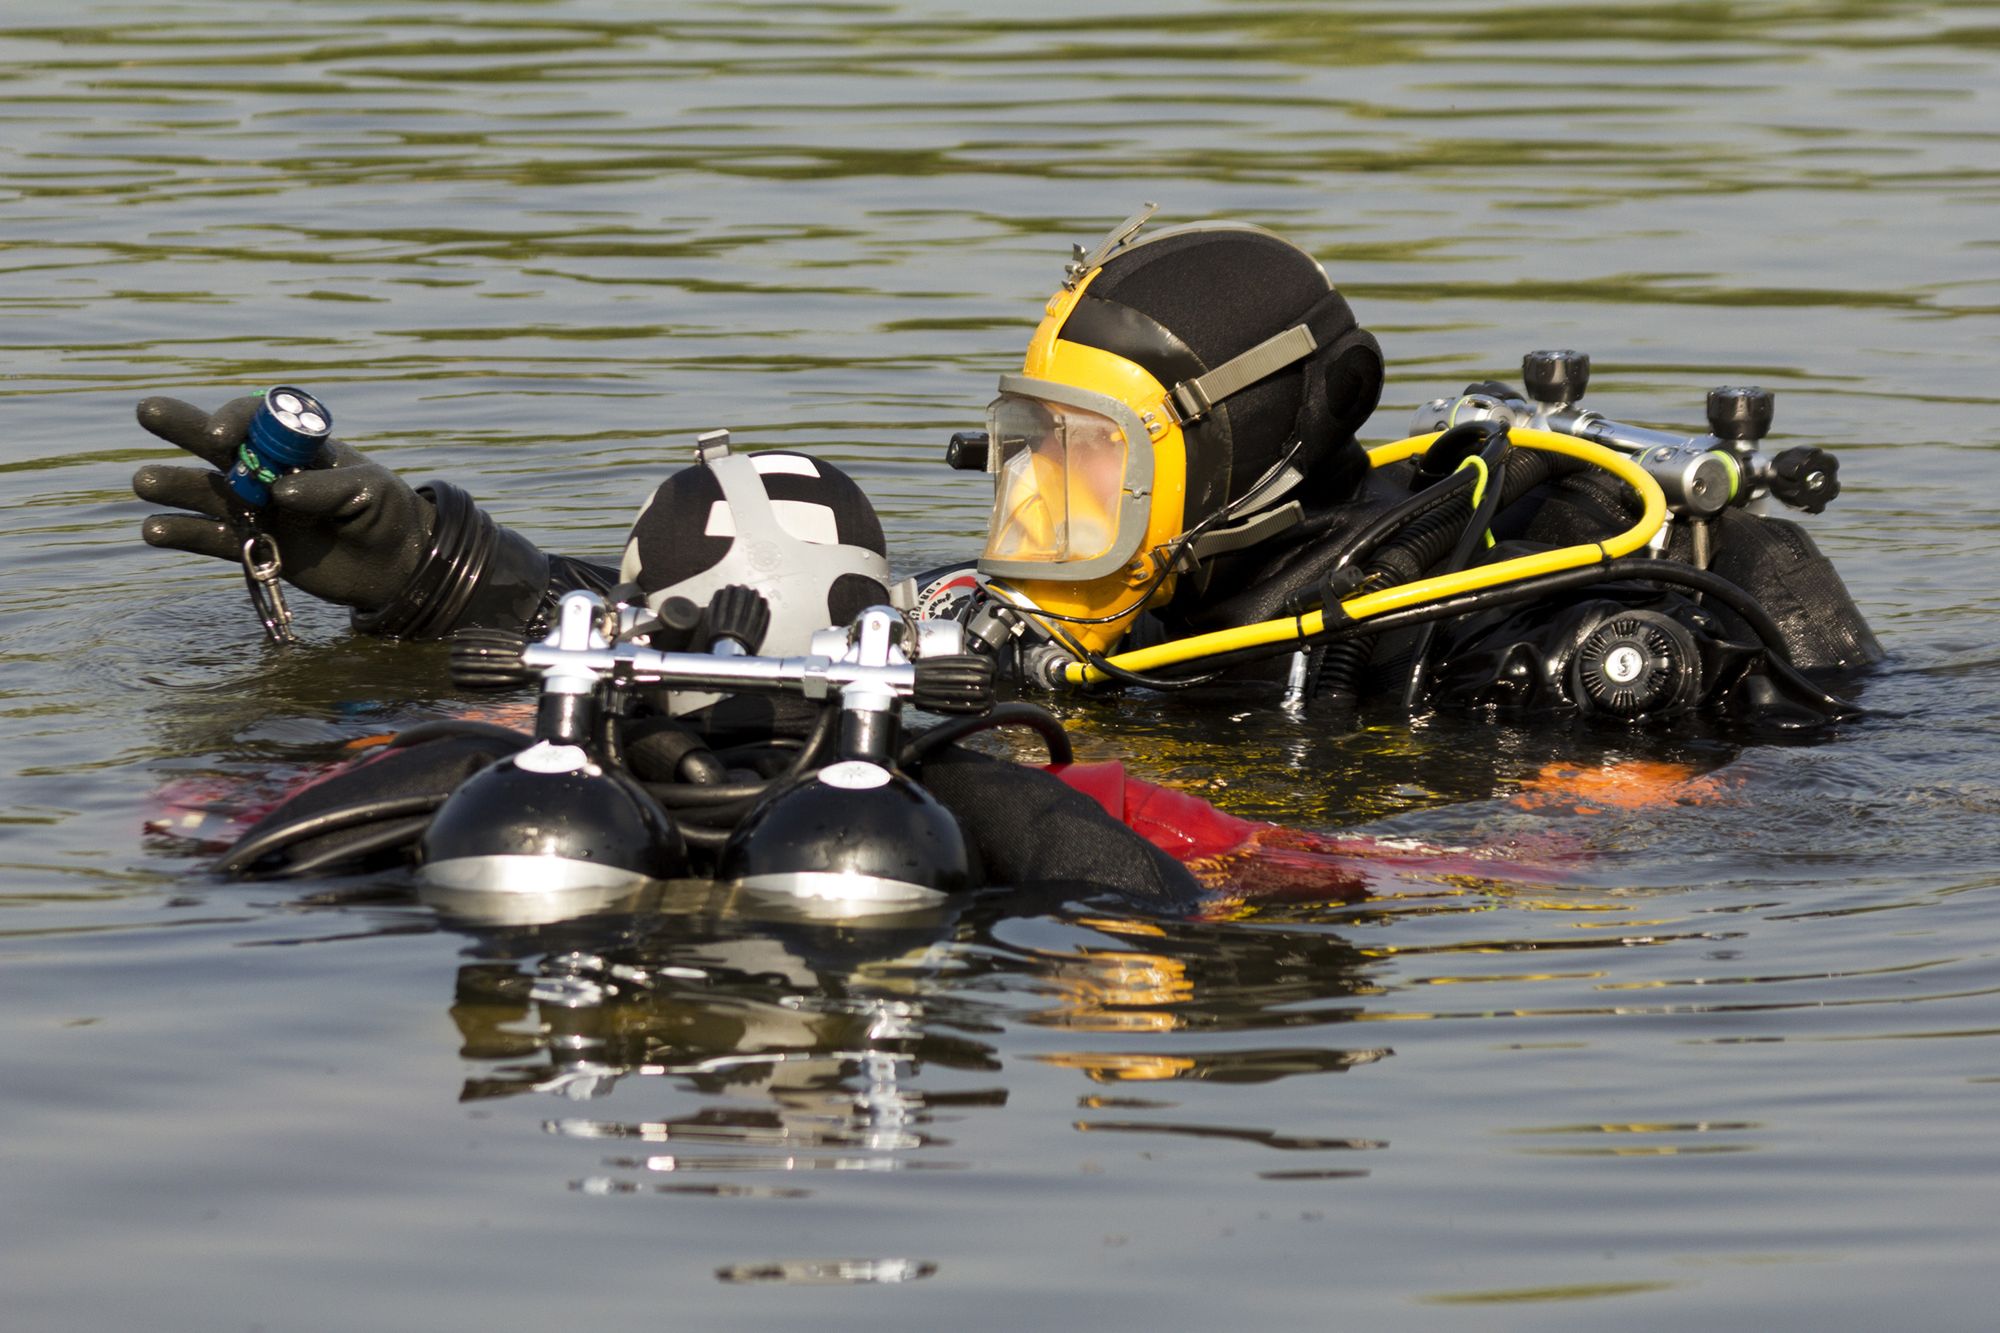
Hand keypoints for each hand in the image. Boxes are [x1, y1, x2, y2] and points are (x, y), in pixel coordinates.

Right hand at [131, 395, 436, 612]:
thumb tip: (280, 493)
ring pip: (207, 491)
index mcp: (299, 446)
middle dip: (182, 426)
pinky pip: (211, 538)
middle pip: (218, 445)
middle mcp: (269, 470)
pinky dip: (182, 533)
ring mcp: (257, 508)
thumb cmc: (386, 514)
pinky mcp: (253, 546)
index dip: (236, 420)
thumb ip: (328, 487)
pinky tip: (153, 530)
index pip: (259, 419)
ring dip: (174, 485)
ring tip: (144, 482)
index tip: (221, 435)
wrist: (394, 567)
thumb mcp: (369, 493)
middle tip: (146, 410)